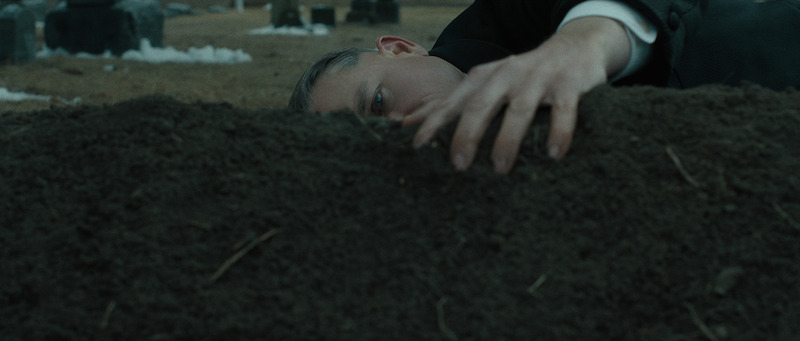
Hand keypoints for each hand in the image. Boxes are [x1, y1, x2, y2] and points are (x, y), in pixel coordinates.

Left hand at [403, 17, 630, 173]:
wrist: (577, 45)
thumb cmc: (524, 75)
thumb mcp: (489, 83)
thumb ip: (454, 103)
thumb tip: (408, 124)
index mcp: (485, 77)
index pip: (454, 101)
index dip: (434, 122)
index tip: (417, 145)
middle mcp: (507, 75)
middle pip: (481, 105)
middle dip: (467, 135)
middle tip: (458, 165)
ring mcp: (538, 78)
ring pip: (519, 110)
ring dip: (508, 139)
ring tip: (499, 168)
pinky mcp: (569, 84)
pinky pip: (563, 110)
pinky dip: (559, 132)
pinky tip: (555, 155)